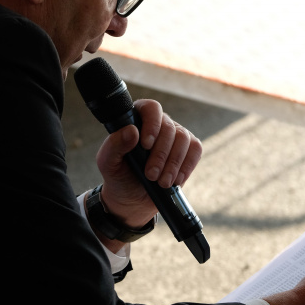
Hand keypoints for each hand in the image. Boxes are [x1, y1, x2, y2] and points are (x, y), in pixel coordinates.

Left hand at [94, 99, 201, 231]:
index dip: (152, 124)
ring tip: (162, 182)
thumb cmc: (118, 174)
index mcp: (137, 119)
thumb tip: (131, 131)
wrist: (132, 196)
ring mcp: (175, 135)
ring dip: (173, 163)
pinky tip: (175, 179)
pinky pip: (195, 149)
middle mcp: (158, 123)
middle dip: (161, 154)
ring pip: (183, 138)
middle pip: (169, 128)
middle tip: (151, 175)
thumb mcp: (108, 162)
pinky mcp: (188, 149)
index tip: (146, 145)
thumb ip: (114, 145)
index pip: (151, 108)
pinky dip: (186, 166)